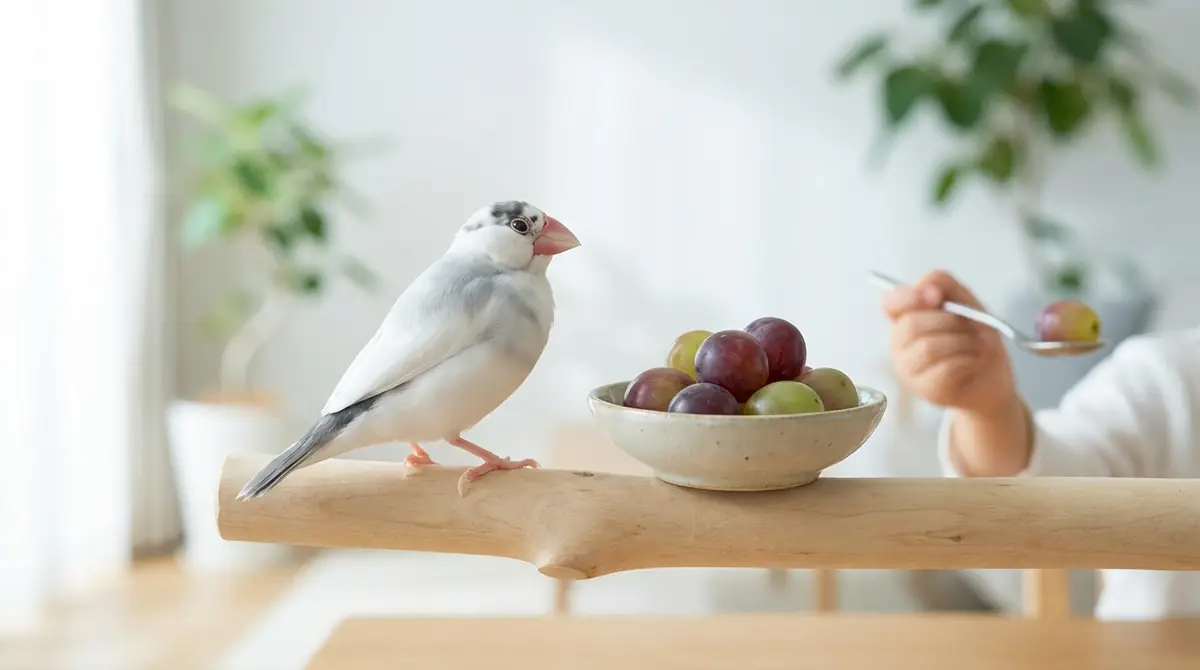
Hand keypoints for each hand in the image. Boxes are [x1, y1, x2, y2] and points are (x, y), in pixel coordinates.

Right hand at [882, 270, 1015, 414]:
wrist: (994, 379)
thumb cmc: (977, 341)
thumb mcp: (968, 304)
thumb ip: (946, 285)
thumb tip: (927, 288)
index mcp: (907, 319)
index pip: (891, 303)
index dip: (908, 297)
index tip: (935, 297)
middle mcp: (900, 344)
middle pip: (911, 324)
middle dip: (949, 322)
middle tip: (969, 329)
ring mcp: (908, 369)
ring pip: (928, 347)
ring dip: (962, 343)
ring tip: (974, 348)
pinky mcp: (925, 390)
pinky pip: (943, 369)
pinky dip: (966, 362)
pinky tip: (972, 363)